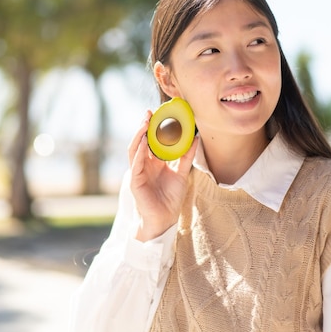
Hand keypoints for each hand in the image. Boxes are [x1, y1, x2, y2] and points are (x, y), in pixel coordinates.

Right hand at [127, 111, 198, 241]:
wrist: (165, 218)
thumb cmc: (171, 198)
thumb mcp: (182, 173)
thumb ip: (187, 156)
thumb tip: (196, 138)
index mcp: (154, 161)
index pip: (152, 140)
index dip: (154, 127)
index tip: (160, 113)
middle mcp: (144, 164)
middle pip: (142, 141)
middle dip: (144, 126)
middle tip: (149, 112)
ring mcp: (138, 171)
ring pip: (135, 149)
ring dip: (139, 135)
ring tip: (144, 122)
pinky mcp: (135, 181)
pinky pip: (136, 163)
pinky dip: (139, 151)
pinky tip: (144, 141)